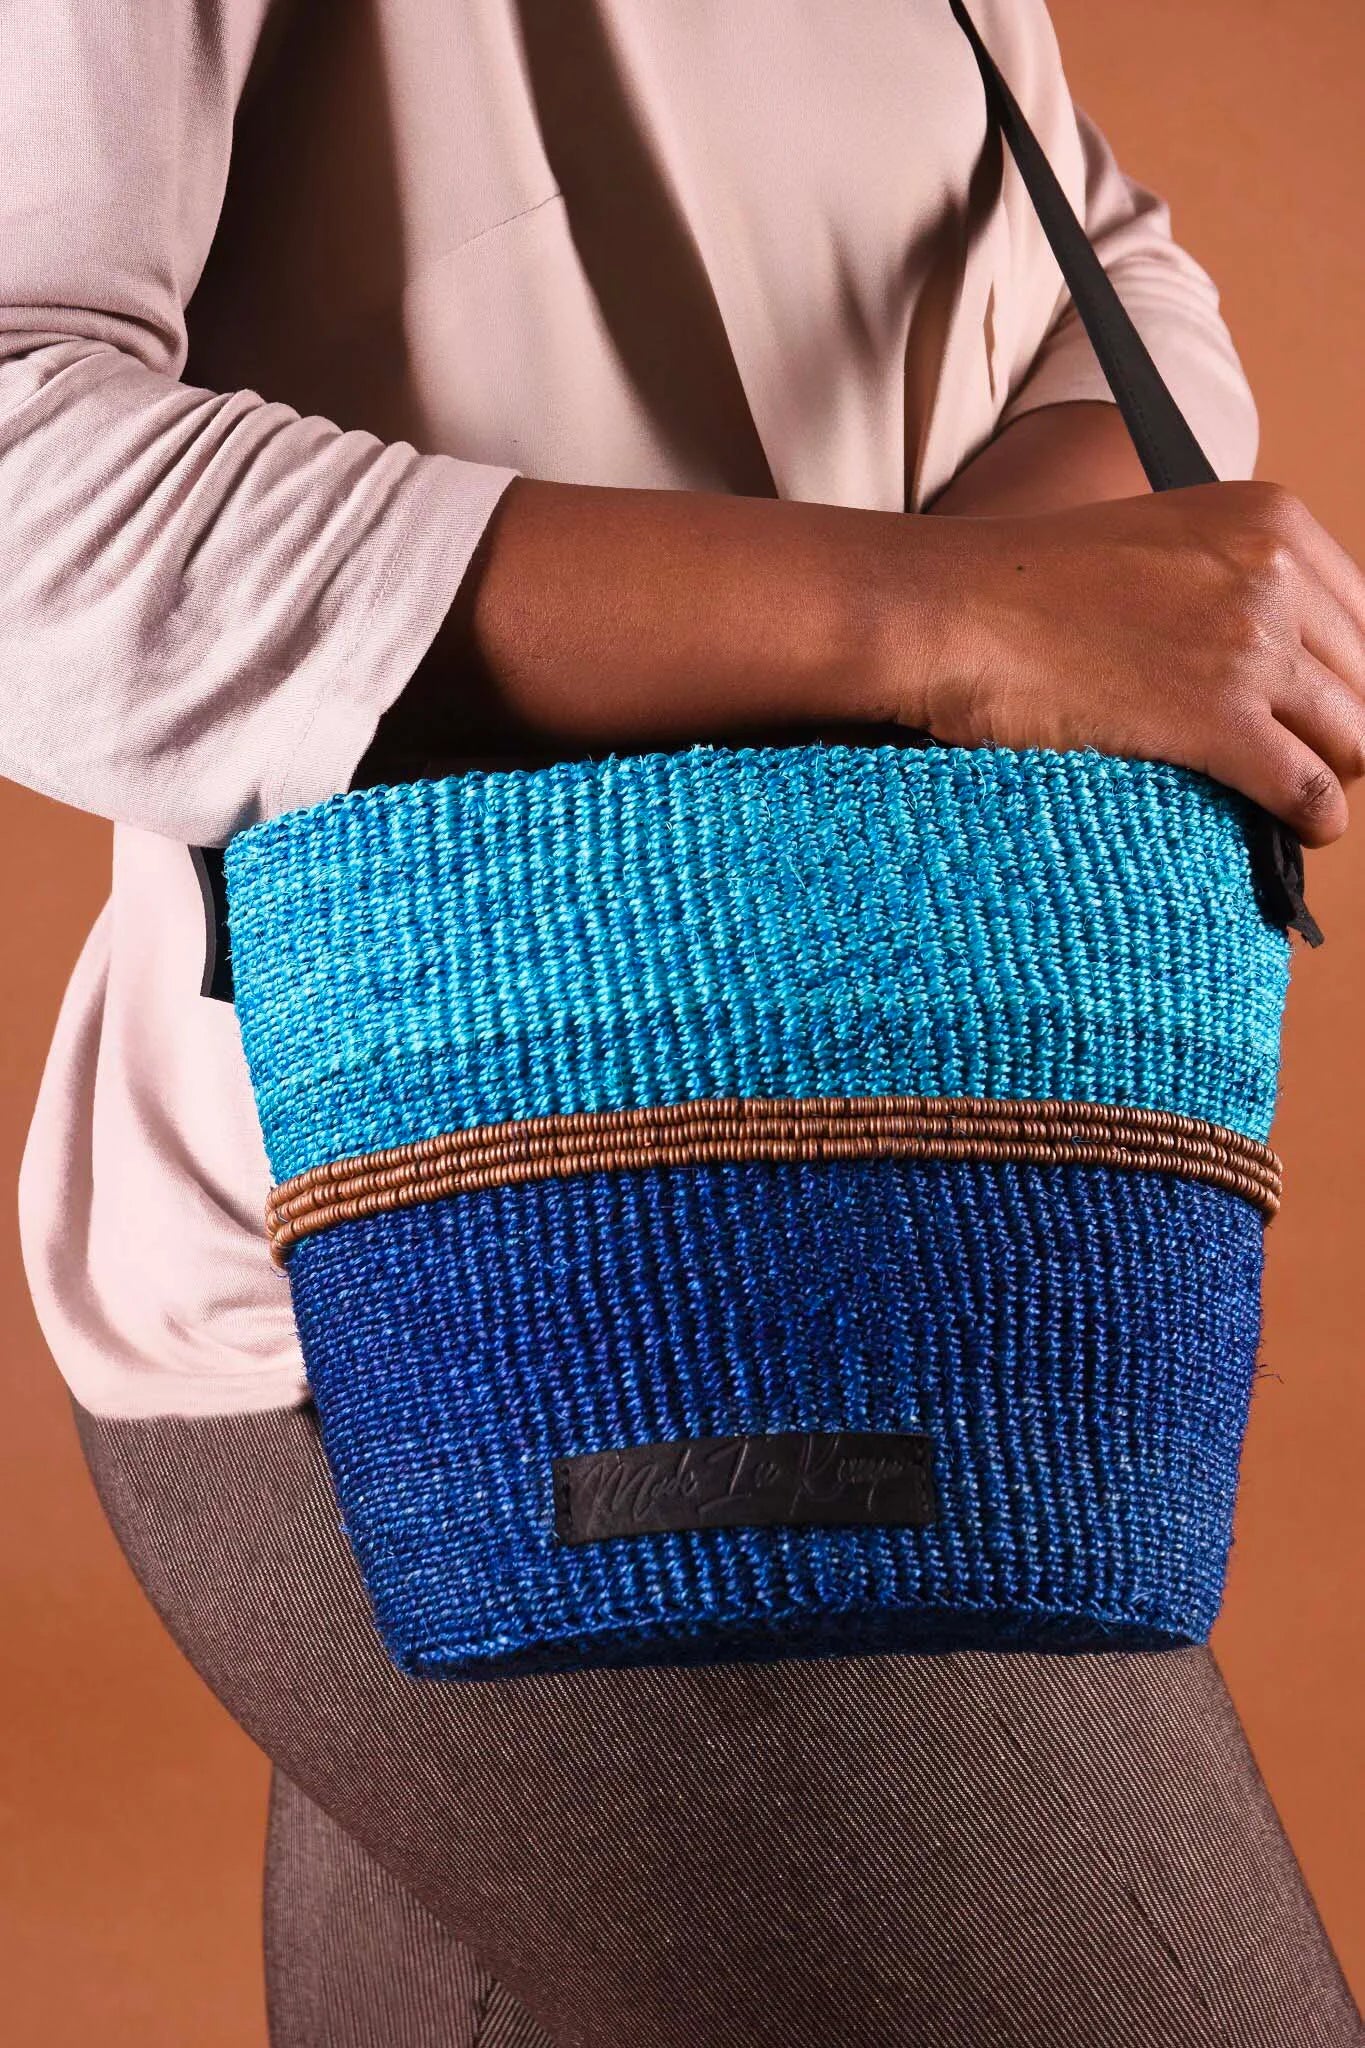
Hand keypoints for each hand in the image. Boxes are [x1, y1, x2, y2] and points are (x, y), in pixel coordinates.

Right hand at [885, 480, 1364, 845]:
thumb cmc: (1027, 590)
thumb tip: (1287, 667)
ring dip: (1338, 780)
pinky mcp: (1216, 717)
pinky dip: (1317, 819)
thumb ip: (1233, 583)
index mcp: (1271, 520)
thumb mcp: (1161, 546)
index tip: (1328, 716)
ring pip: (1356, 738)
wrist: (953, 611)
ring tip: (1302, 804)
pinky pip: (1312, 787)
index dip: (1353, 680)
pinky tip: (1301, 830)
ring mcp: (1249, 643)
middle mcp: (1274, 573)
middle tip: (1312, 765)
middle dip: (1349, 732)